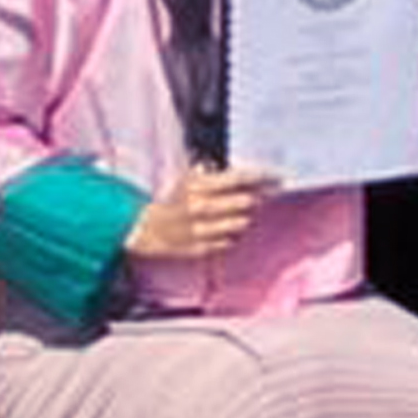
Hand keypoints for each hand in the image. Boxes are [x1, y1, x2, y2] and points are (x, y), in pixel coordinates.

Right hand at [125, 162, 280, 264]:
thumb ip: (208, 175)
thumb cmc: (167, 201)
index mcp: (197, 186)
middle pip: (242, 202)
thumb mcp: (185, 181)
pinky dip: (231, 237)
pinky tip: (232, 233)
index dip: (260, 178)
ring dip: (245, 219)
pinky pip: (225, 242)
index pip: (237, 179)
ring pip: (237, 224)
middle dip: (257, 199)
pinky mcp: (199, 247)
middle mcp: (200, 207)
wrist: (141, 228)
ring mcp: (200, 229)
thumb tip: (230, 170)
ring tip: (247, 215)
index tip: (276, 177)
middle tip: (269, 196)